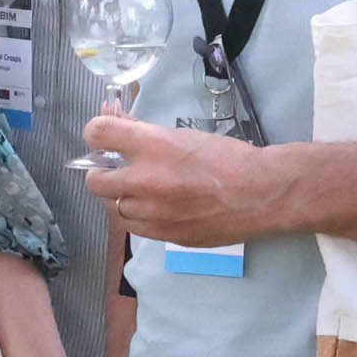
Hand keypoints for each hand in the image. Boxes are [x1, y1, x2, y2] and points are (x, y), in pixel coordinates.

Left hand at [82, 109, 295, 249]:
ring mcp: (154, 213)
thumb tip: (116, 121)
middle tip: (118, 169)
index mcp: (153, 147)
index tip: (105, 137)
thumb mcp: (185, 135)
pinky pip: (135, 228)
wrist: (262, 193)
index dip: (97, 133)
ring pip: (114, 208)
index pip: (97, 133)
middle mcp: (146, 181)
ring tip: (144, 191)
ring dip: (122, 198)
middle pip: (94, 179)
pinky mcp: (165, 236)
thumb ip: (145, 132)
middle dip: (103, 172)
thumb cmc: (229, 158)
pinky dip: (140, 218)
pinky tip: (157, 209)